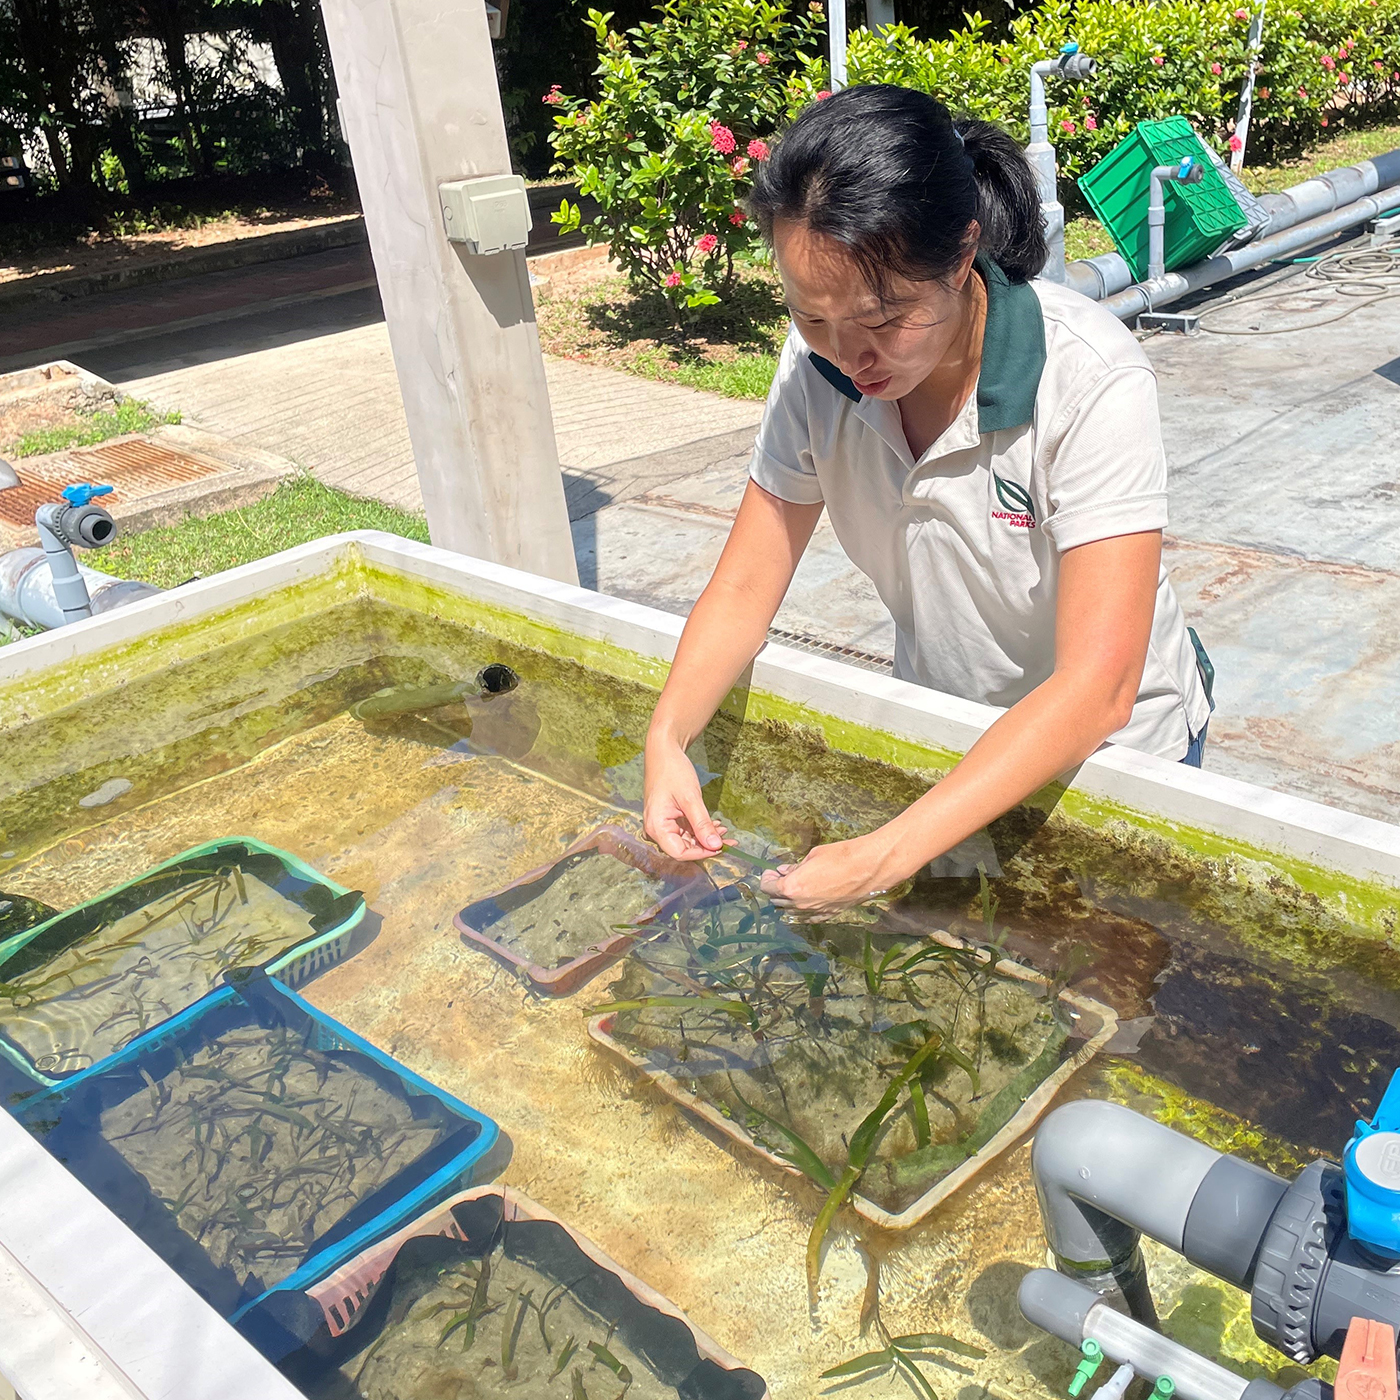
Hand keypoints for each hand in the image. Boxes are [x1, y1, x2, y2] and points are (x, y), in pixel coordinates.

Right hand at [643, 737, 730, 860]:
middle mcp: (657, 829)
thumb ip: (702, 824)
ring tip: (724, 830)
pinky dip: (700, 829)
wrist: (664, 752)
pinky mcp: (669, 818)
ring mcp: (663, 824)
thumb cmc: (672, 771)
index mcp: (657, 826)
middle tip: (729, 841)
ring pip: (687, 840)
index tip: (720, 848)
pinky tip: (715, 824)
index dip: (701, 853)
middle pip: (684, 848)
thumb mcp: (690, 798)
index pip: (680, 852)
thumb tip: (715, 846)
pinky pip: (686, 830)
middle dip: (706, 846)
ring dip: (706, 837)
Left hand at [759, 834, 903, 918]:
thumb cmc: (841, 856)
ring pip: (792, 911)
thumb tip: (784, 871)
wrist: (869, 868)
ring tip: (793, 887)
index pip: (769, 888)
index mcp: (793, 887)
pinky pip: (809, 917)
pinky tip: (806, 901)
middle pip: (778, 901)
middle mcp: (801, 904)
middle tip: (780, 878)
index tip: (770, 872)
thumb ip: (795, 867)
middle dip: (776, 889)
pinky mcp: (828, 915)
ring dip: (788, 900)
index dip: (767, 879)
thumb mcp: (813, 856)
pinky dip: (803, 910)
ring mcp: (815, 912)